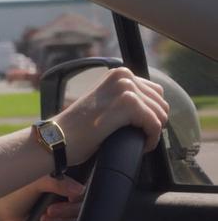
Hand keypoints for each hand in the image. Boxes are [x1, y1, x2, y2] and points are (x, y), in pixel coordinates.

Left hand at [0, 174, 84, 220]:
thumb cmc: (9, 196)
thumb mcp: (33, 183)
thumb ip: (57, 182)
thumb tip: (80, 189)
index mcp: (50, 176)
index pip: (75, 181)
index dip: (76, 191)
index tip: (70, 198)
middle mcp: (54, 189)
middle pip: (78, 199)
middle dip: (66, 207)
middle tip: (50, 210)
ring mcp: (54, 204)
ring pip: (72, 213)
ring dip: (60, 217)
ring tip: (43, 218)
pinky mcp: (52, 220)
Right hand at [54, 67, 168, 165]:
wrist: (59, 138)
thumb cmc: (79, 127)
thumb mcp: (105, 102)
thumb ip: (124, 97)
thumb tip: (152, 107)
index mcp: (119, 73)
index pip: (155, 92)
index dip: (151, 114)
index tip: (139, 128)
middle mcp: (123, 76)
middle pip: (161, 103)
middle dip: (154, 123)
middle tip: (139, 137)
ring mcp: (125, 88)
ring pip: (160, 114)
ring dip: (152, 132)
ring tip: (138, 142)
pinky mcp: (127, 104)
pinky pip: (155, 125)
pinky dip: (151, 140)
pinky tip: (140, 147)